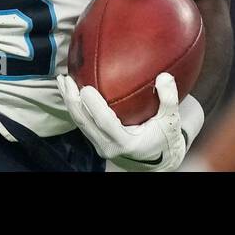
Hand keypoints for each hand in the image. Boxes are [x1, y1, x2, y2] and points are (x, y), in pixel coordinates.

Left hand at [57, 72, 203, 171]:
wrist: (158, 158)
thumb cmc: (164, 137)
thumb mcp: (172, 121)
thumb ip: (169, 100)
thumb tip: (164, 76)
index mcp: (126, 142)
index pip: (105, 123)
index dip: (93, 106)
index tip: (85, 87)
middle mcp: (109, 146)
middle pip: (84, 122)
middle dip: (72, 100)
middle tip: (66, 79)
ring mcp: (100, 145)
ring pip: (79, 123)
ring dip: (69, 102)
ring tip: (62, 81)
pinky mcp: (96, 141)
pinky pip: (82, 123)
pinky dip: (75, 106)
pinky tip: (71, 90)